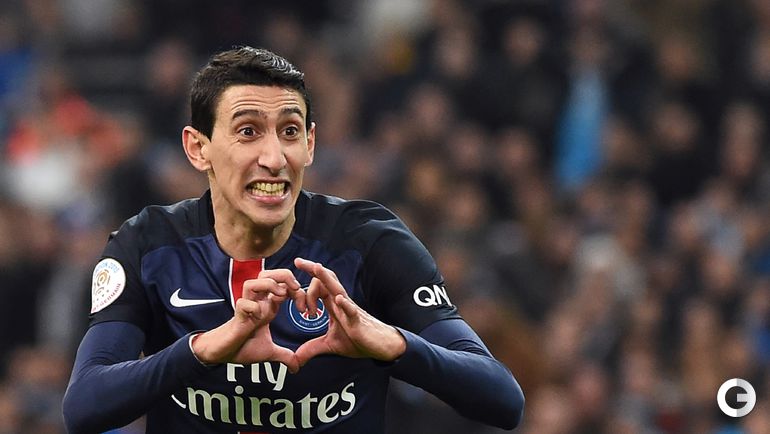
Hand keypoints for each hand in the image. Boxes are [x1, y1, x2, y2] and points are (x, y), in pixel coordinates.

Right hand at [191, 269, 303, 372]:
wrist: (223, 355)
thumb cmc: (243, 348)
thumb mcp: (270, 352)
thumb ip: (285, 356)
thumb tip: (296, 367)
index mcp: (268, 306)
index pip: (283, 286)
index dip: (297, 291)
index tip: (304, 309)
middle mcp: (257, 303)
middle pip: (267, 274)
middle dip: (283, 276)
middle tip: (295, 288)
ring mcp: (246, 309)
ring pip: (253, 282)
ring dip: (268, 285)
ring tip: (280, 296)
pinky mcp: (236, 318)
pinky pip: (242, 304)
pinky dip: (252, 307)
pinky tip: (259, 318)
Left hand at [292, 258, 406, 366]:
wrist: (380, 346)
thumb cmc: (358, 340)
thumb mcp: (330, 345)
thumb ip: (312, 348)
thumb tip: (296, 359)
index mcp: (333, 305)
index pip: (318, 286)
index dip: (304, 284)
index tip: (290, 287)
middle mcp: (341, 303)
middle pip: (326, 280)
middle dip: (312, 269)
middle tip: (297, 261)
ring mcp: (350, 310)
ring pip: (337, 289)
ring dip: (326, 278)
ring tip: (316, 268)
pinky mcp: (358, 321)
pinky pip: (352, 310)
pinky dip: (345, 304)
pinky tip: (339, 300)